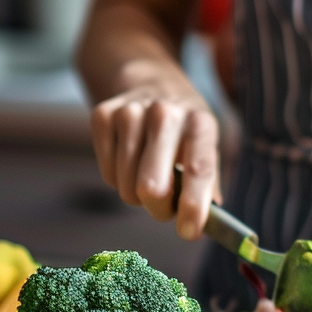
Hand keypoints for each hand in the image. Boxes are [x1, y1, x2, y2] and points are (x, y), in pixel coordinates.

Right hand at [89, 85, 220, 238]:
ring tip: (149, 176)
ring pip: (126, 187)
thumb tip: (208, 223)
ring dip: (138, 196)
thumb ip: (208, 184)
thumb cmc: (183, 126)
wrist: (150, 78)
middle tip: (166, 207)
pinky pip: (108, 175)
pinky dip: (119, 179)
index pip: (198, 170)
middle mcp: (166, 113)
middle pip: (152, 187)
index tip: (189, 232)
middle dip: (160, 210)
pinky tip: (130, 160)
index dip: (194, 207)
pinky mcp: (103, 115)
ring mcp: (130, 112)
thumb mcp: (206, 144)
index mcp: (200, 122)